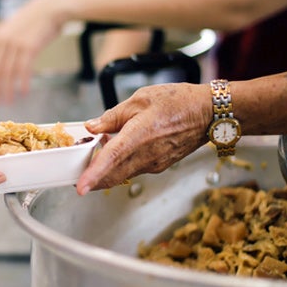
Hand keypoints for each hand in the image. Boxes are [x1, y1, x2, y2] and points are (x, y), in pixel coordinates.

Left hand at [0, 0, 65, 102]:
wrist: (49, 8)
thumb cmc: (31, 16)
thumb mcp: (9, 23)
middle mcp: (4, 41)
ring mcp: (16, 44)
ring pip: (8, 72)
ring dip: (8, 89)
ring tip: (8, 101)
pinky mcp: (30, 48)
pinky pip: (24, 69)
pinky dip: (23, 82)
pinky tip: (23, 93)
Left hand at [76, 83, 211, 194]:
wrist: (208, 112)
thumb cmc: (177, 101)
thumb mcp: (140, 99)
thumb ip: (112, 116)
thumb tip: (92, 127)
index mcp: (139, 135)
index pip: (111, 158)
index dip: (94, 174)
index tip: (80, 187)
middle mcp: (146, 155)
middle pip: (113, 175)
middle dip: (93, 179)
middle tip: (78, 176)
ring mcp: (154, 164)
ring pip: (123, 174)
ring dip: (107, 170)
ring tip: (100, 152)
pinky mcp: (159, 166)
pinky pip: (134, 170)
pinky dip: (122, 165)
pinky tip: (121, 150)